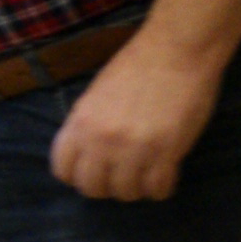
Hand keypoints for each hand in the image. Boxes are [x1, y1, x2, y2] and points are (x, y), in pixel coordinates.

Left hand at [49, 35, 223, 200]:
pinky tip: (166, 173)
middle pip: (92, 188)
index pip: (63, 169)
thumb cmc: (139, 64)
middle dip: (107, 186)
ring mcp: (133, 149)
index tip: (94, 171)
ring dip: (137, 188)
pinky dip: (161, 188)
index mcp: (81, 121)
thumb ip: (88, 124)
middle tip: (122, 175)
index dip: (78, 175)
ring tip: (147, 173)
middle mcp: (101, 140)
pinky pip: (157, 190)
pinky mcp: (165, 153)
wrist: (178, 48)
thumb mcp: (98, 93)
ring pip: (126, 193)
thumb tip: (87, 155)